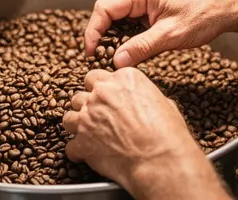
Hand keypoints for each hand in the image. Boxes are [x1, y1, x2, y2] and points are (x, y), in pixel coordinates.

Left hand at [62, 69, 228, 198]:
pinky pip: (70, 145)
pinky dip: (78, 151)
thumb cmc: (167, 134)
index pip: (97, 76)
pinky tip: (88, 155)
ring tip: (89, 136)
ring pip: (69, 116)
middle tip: (97, 117)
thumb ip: (144, 96)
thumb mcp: (164, 104)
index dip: (101, 90)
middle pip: (81, 93)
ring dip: (77, 125)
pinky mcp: (81, 141)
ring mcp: (88, 116)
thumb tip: (142, 101)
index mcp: (123, 79)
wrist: (160, 160)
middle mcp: (102, 93)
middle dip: (87, 104)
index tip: (106, 100)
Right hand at [84, 0, 237, 67]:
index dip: (93, 30)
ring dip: (115, 38)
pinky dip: (128, 37)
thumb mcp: (171, 36)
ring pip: (119, 19)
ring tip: (115, 58)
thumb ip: (141, 47)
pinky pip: (131, 22)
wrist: (225, 9)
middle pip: (108, 12)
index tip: (92, 52)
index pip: (105, 8)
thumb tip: (117, 61)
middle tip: (101, 59)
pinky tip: (130, 52)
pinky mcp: (152, 9)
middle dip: (102, 36)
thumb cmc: (203, 15)